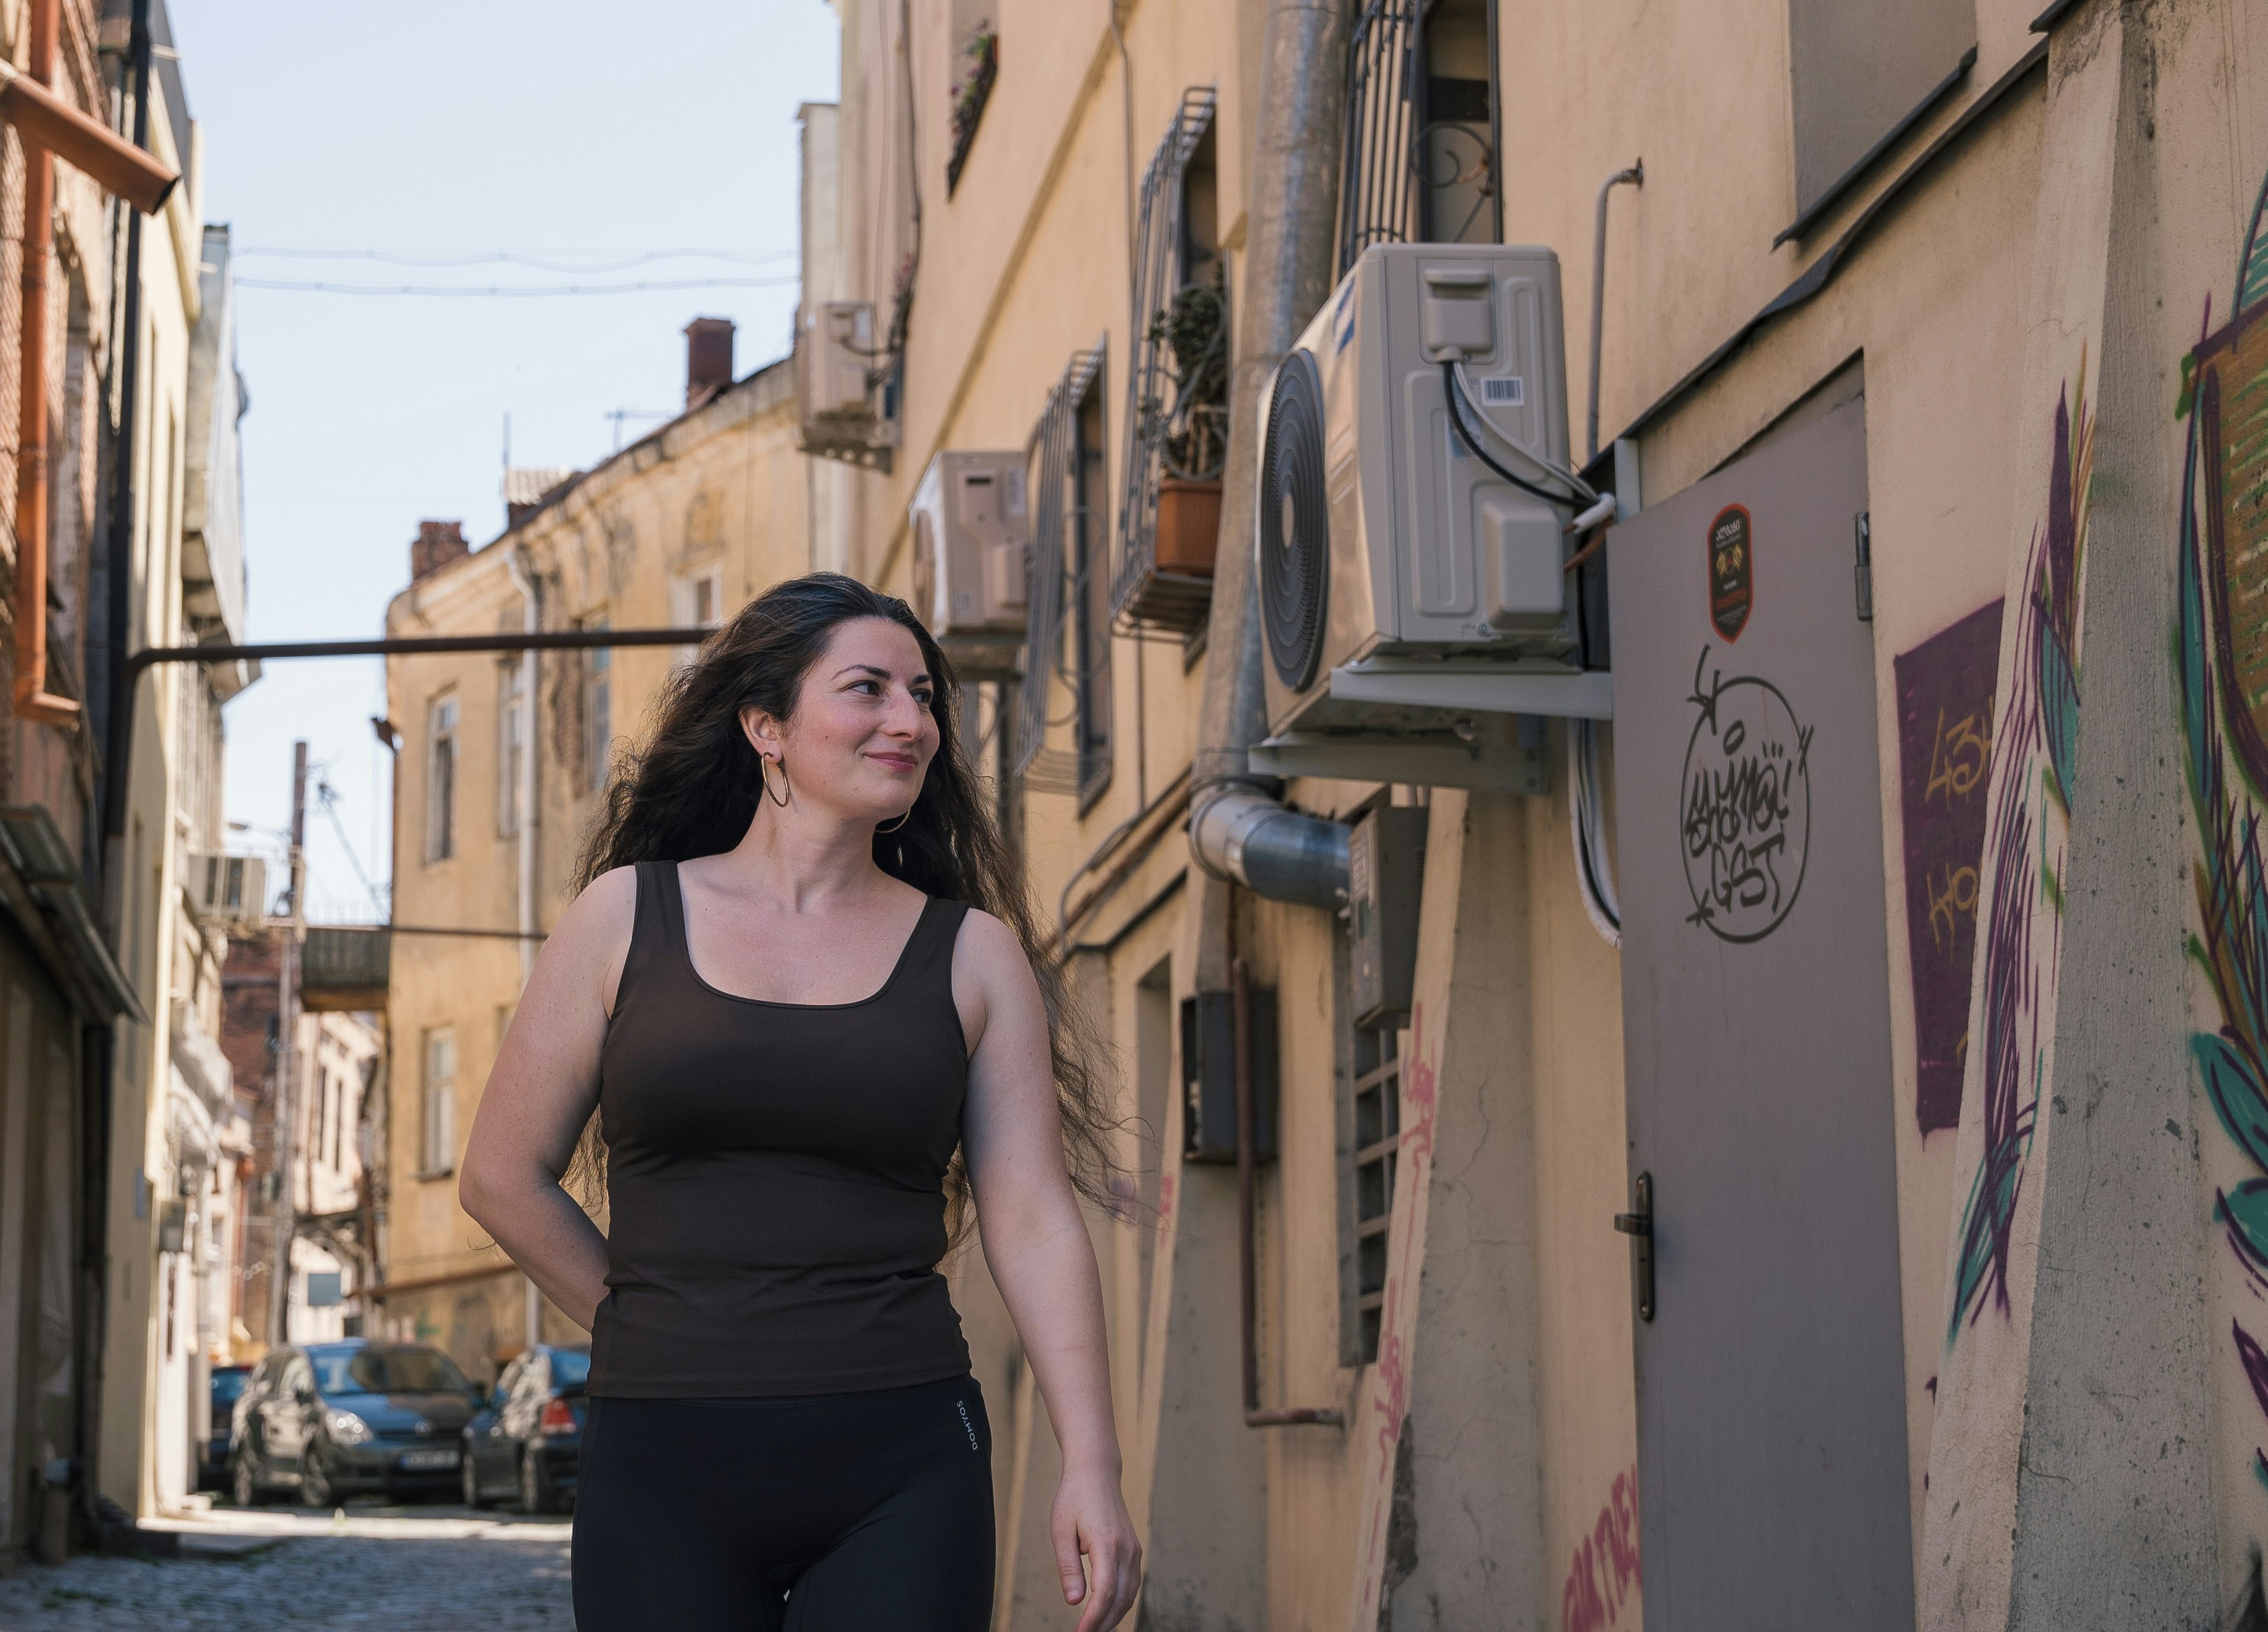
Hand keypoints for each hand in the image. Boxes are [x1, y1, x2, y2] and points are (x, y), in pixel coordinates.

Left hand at [1053, 1463, 1140, 1631]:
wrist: (1096, 1472)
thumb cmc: (1074, 1497)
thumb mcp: (1061, 1530)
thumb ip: (1068, 1568)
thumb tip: (1074, 1602)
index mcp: (1107, 1544)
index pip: (1104, 1593)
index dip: (1092, 1619)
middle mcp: (1126, 1549)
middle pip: (1120, 1599)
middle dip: (1102, 1624)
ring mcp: (1133, 1550)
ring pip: (1130, 1595)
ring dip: (1113, 1617)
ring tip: (1094, 1629)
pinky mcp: (1134, 1549)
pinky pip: (1131, 1584)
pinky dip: (1121, 1603)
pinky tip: (1107, 1611)